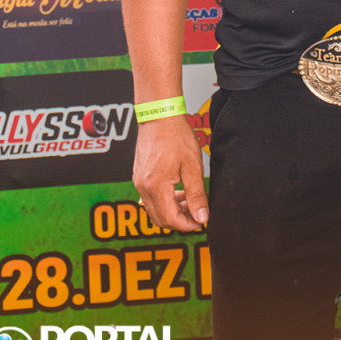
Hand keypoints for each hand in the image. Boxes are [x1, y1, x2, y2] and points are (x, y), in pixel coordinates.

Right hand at [133, 116, 208, 232]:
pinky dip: (164, 199)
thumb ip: (197, 195)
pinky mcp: (138, 175)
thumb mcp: (192, 167)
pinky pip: (150, 197)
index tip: (200, 222)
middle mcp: (143, 187)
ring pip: (154, 208)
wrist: (160, 115)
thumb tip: (202, 216)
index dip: (187, 224)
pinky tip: (177, 190)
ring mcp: (138, 181)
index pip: (170, 219)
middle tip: (196, 213)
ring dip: (171, 210)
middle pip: (159, 218)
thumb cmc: (176, 136)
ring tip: (189, 200)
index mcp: (156, 187)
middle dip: (179, 219)